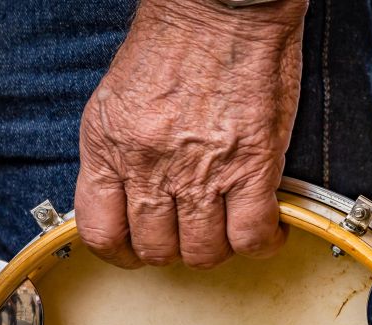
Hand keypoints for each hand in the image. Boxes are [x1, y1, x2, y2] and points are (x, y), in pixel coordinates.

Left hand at [75, 0, 307, 268]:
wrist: (222, 6)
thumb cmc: (180, 39)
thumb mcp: (123, 96)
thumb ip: (124, 149)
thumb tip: (136, 194)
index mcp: (110, 144)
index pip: (101, 231)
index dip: (122, 253)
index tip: (139, 250)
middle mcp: (150, 164)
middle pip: (157, 249)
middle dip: (176, 250)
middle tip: (194, 234)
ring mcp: (201, 171)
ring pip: (204, 251)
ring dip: (220, 249)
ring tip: (233, 231)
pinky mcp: (251, 168)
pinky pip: (252, 235)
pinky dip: (263, 244)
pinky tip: (270, 231)